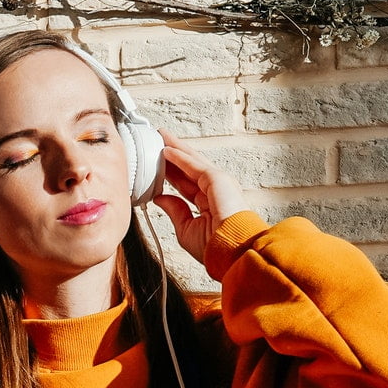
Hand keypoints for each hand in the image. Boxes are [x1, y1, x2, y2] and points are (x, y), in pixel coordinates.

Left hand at [147, 128, 253, 266]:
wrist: (230, 250)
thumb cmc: (214, 247)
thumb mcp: (186, 228)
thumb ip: (175, 210)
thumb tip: (159, 197)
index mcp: (209, 203)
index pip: (186, 183)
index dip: (171, 173)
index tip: (156, 165)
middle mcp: (215, 190)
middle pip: (190, 167)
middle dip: (174, 154)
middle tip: (158, 141)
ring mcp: (219, 183)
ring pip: (193, 161)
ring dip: (176, 148)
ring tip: (160, 136)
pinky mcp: (218, 179)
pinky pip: (194, 165)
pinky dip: (180, 156)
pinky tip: (166, 150)